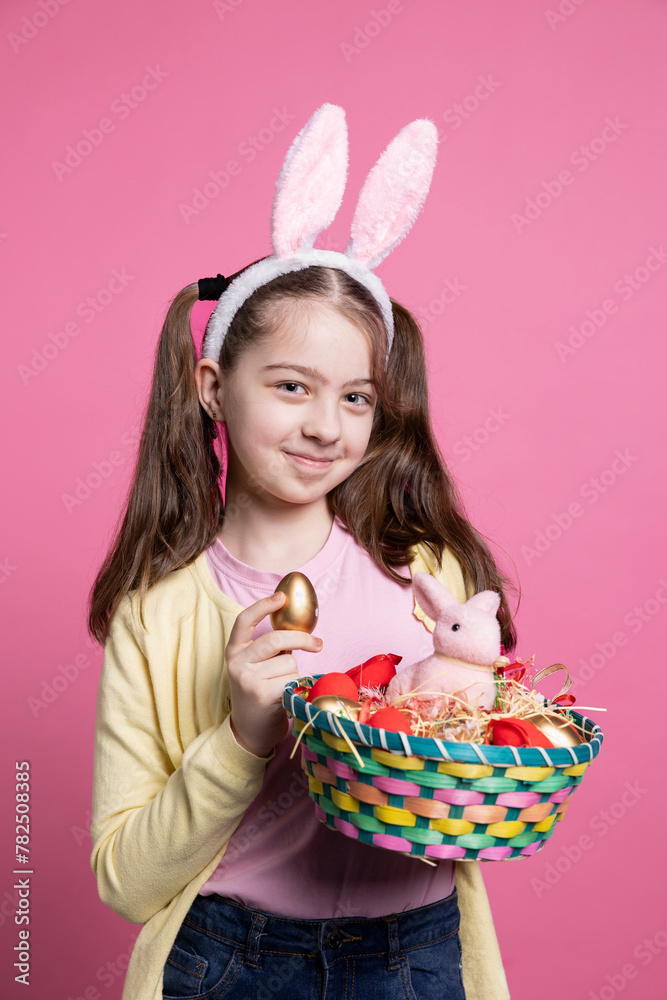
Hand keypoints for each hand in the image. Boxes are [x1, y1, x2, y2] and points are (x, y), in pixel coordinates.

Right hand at [225, 591, 322, 757]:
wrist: (249, 731)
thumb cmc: (258, 692)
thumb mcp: (254, 666)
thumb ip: (269, 649)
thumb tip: (300, 630)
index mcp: (234, 651)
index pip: (244, 620)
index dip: (263, 606)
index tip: (281, 597)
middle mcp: (237, 663)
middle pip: (276, 639)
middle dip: (302, 640)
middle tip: (318, 645)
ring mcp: (247, 679)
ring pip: (289, 663)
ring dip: (293, 674)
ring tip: (281, 687)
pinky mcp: (262, 694)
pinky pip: (292, 680)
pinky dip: (296, 687)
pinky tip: (284, 698)